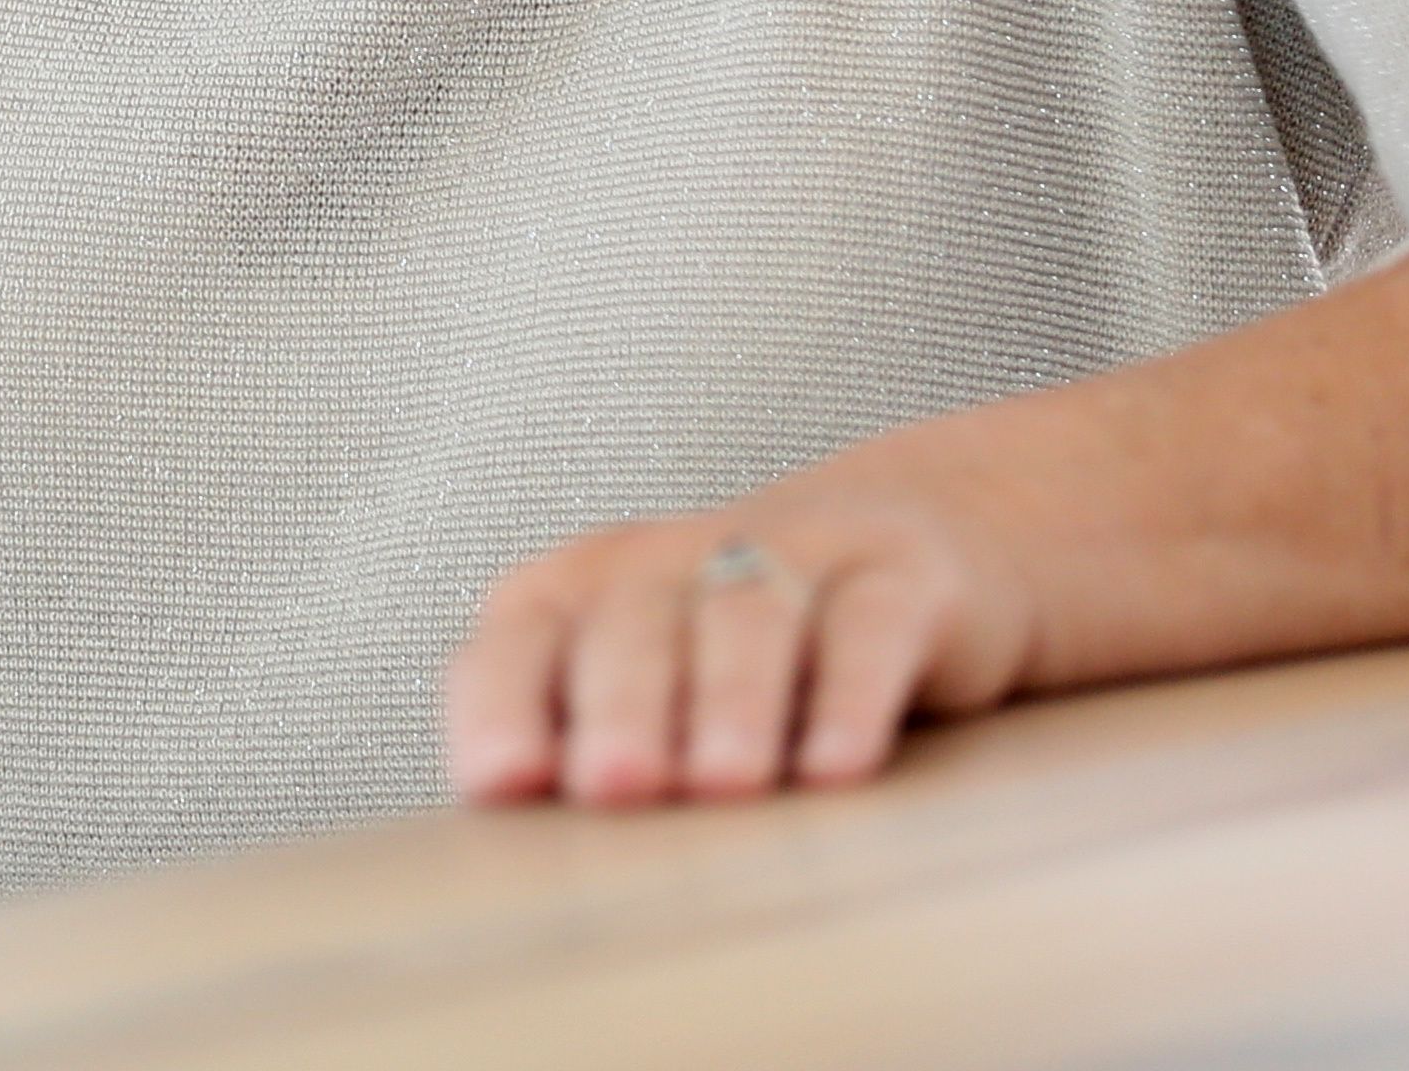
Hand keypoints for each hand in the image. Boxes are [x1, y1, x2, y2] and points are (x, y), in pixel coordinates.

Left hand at [443, 470, 1038, 806]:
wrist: (906, 547)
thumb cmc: (736, 659)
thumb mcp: (650, 698)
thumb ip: (581, 757)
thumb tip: (528, 862)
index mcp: (585, 592)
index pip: (520, 637)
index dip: (503, 703)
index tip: (504, 783)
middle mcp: (675, 563)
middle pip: (631, 622)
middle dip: (618, 707)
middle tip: (614, 786)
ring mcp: (792, 554)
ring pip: (748, 614)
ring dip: (730, 699)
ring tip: (724, 784)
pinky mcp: (899, 575)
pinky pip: (870, 625)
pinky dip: (850, 695)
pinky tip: (835, 767)